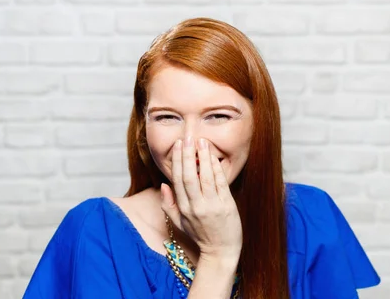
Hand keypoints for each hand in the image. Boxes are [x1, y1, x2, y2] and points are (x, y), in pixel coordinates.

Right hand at [160, 136, 242, 260]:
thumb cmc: (200, 235)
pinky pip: (220, 183)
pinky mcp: (226, 206)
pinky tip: (214, 157)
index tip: (178, 145)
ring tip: (202, 142)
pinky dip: (216, 169)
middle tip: (188, 138)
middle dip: (188, 155)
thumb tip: (163, 184)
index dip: (177, 161)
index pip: (178, 180)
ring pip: (205, 177)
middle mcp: (196, 206)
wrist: (221, 252)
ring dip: (203, 158)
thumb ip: (168, 204)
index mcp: (184, 208)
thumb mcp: (179, 222)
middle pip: (189, 176)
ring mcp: (212, 206)